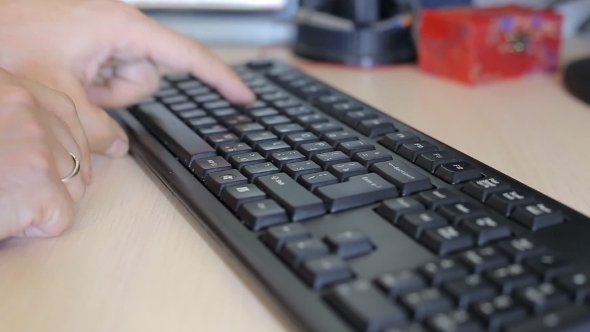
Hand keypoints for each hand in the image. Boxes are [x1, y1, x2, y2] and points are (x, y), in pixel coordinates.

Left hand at [0, 0, 253, 156]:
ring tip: (69, 78)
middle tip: (82, 86)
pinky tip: (66, 75)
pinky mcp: (93, 48)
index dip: (220, 78)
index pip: (188, 56)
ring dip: (101, 93)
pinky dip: (90, 87)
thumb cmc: (10, 37)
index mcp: (122, 27)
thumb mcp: (57, 92)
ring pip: (128, 84)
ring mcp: (106, 39)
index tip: (244, 96)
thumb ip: (93, 128)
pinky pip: (108, 79)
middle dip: (118, 94)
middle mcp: (120, 30)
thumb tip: (116, 146)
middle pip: (148, 79)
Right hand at [0, 68, 90, 239]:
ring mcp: (35, 142)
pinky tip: (3, 220)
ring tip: (1, 202)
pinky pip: (62, 215)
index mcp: (3, 86)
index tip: (81, 158)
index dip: (74, 137)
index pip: (62, 108)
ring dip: (42, 203)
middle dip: (55, 178)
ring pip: (73, 184)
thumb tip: (70, 140)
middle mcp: (23, 105)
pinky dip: (35, 228)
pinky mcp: (40, 182)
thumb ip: (9, 119)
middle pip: (73, 149)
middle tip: (14, 194)